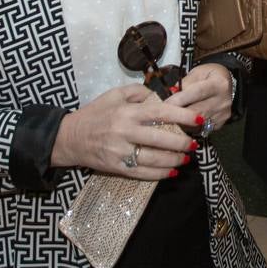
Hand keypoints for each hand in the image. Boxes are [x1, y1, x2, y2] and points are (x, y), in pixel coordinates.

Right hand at [50, 83, 199, 179]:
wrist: (69, 137)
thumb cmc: (95, 113)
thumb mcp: (115, 95)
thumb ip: (140, 92)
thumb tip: (164, 95)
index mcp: (127, 112)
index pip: (161, 113)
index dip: (182, 116)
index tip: (198, 119)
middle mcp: (125, 132)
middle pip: (160, 139)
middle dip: (182, 142)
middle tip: (195, 143)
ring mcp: (120, 152)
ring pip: (153, 159)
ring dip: (174, 160)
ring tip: (187, 158)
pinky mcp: (116, 167)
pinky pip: (142, 173)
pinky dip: (159, 174)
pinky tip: (172, 171)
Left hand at [165, 63, 233, 131]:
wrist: (228, 86)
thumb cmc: (210, 77)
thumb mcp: (198, 72)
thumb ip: (185, 82)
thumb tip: (172, 94)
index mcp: (219, 84)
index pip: (197, 92)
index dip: (180, 99)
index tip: (165, 103)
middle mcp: (223, 101)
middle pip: (196, 112)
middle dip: (177, 113)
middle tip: (163, 114)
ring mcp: (222, 115)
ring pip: (196, 124)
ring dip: (181, 122)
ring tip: (171, 117)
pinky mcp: (219, 125)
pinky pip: (199, 129)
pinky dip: (188, 126)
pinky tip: (183, 121)